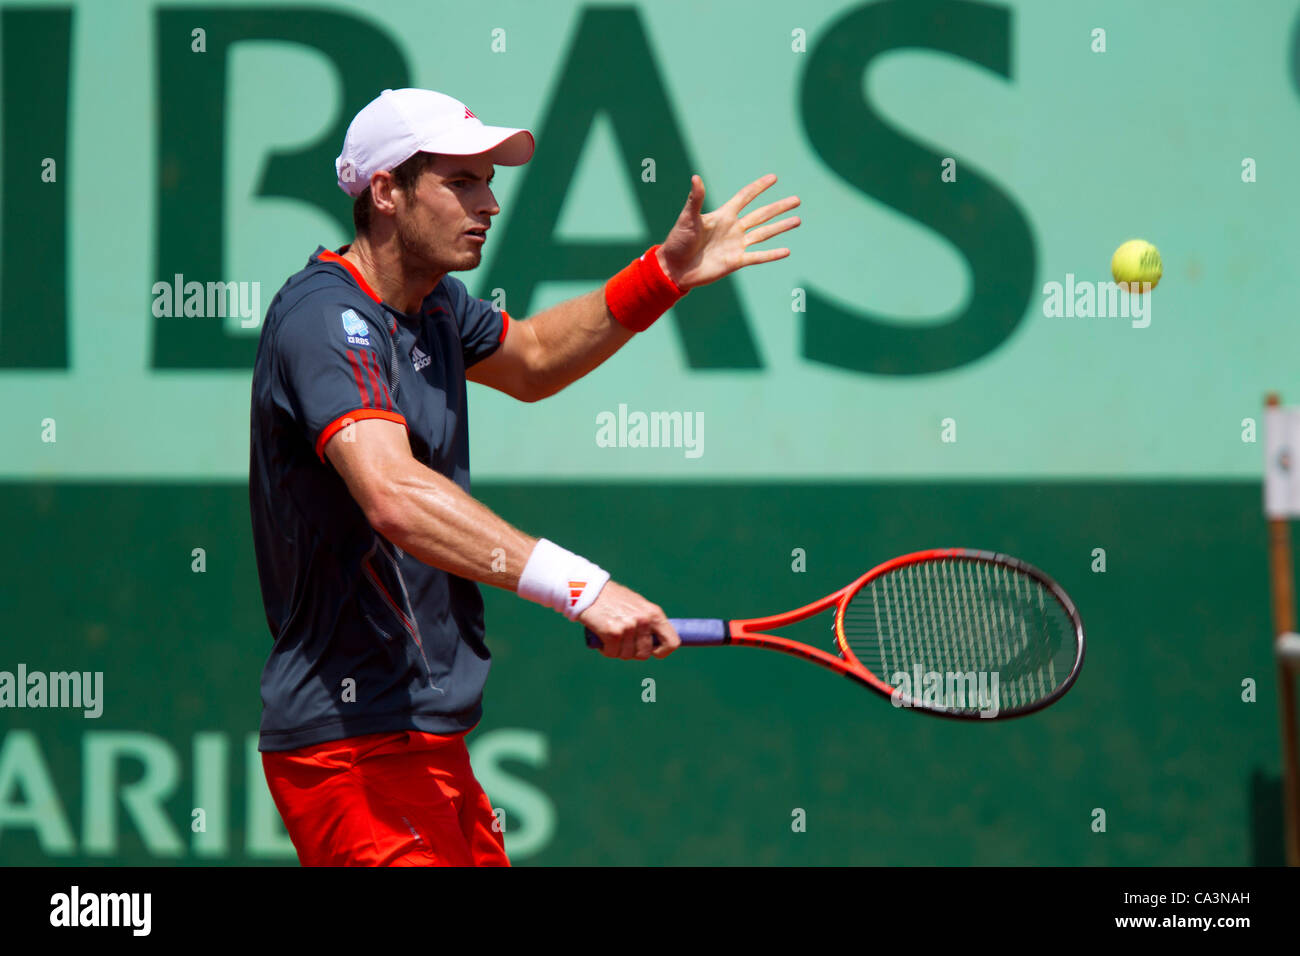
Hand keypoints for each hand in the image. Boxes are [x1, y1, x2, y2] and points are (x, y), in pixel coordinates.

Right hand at [578, 580, 679, 659]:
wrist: (589, 590)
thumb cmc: (613, 599)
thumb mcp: (638, 605)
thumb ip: (648, 622)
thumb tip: (657, 644)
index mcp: (654, 613)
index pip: (672, 642)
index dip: (662, 651)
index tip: (653, 651)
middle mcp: (644, 620)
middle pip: (644, 654)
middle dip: (632, 651)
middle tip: (622, 640)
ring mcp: (629, 627)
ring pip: (626, 655)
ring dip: (617, 650)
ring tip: (610, 635)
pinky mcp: (613, 633)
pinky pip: (612, 653)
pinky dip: (605, 649)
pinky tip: (602, 637)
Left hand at [657, 173, 800, 290]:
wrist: (674, 268)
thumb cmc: (678, 241)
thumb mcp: (687, 218)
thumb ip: (695, 199)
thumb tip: (696, 177)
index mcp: (723, 215)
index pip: (745, 197)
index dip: (759, 187)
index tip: (774, 178)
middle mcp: (733, 228)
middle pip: (761, 214)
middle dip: (779, 207)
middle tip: (797, 200)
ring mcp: (736, 245)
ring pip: (764, 233)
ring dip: (781, 227)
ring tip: (797, 220)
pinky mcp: (736, 261)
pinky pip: (758, 256)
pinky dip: (772, 254)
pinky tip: (787, 250)